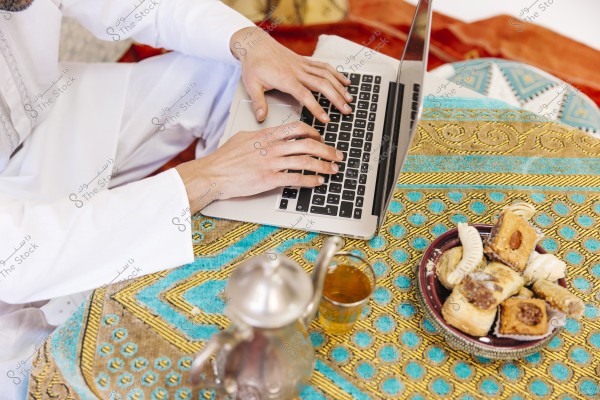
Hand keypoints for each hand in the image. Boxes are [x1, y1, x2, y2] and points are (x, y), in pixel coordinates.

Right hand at [175, 122, 342, 213]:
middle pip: (307, 144)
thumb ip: (259, 136)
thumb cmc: (224, 158)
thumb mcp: (242, 138)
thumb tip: (267, 134)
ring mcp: (272, 163)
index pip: (297, 129)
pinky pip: (296, 178)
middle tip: (336, 155)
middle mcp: (272, 147)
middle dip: (326, 150)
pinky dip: (310, 180)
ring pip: (305, 161)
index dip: (314, 133)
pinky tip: (318, 182)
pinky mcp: (269, 179)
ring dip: (323, 165)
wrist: (213, 173)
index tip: (321, 139)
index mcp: (266, 136)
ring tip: (333, 170)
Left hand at [230, 26, 352, 123]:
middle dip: (336, 99)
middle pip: (322, 85)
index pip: (305, 96)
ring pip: (326, 75)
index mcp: (286, 79)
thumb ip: (258, 102)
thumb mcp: (251, 85)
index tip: (326, 119)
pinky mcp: (304, 61)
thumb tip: (261, 118)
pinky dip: (336, 74)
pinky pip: (324, 67)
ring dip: (340, 87)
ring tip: (349, 99)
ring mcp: (302, 65)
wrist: (255, 44)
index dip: (316, 108)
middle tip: (346, 111)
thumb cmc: (253, 64)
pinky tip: (345, 81)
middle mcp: (297, 71)